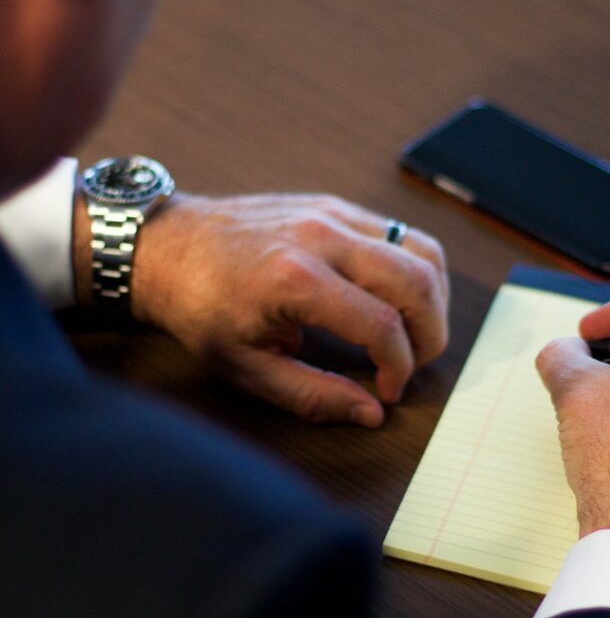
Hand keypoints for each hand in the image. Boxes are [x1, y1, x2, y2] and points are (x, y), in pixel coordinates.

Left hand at [76, 192, 448, 426]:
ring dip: (432, 296)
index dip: (398, 367)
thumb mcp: (246, 366)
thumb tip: (370, 412)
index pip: (382, 326)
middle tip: (414, 364)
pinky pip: (399, 232)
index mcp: (296, 280)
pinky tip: (397, 297)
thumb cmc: (200, 306)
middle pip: (416, 281)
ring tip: (416, 332)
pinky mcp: (336, 205)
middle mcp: (323, 238)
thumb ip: (313, 394)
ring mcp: (333, 214)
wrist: (169, 245)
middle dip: (431, 333)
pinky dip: (413, 268)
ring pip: (420, 248)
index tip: (387, 391)